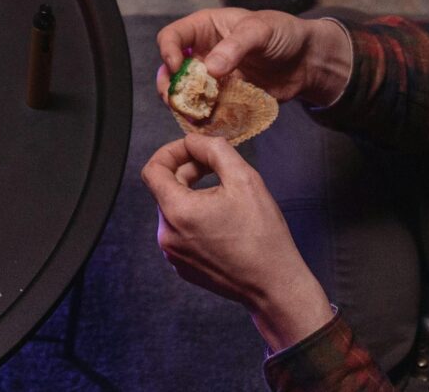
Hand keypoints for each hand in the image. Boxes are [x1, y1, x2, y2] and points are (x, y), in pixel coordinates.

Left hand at [141, 134, 333, 350]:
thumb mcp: (245, 179)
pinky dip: (195, 219)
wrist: (275, 286)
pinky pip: (181, 232)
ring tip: (225, 199)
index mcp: (177, 212)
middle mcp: (167, 235)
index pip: (153, 169)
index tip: (192, 150)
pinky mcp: (183, 267)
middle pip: (164, 189)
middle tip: (216, 169)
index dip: (171, 152)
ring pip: (174, 210)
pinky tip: (223, 223)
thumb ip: (214, 150)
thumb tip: (194, 141)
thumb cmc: (263, 237)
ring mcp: (174, 254)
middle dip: (187, 172)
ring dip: (193, 196)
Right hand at [155, 7, 354, 110]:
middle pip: (171, 69)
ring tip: (192, 115)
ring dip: (184, 105)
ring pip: (186, 93)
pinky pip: (207, 110)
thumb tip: (210, 69)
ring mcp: (213, 78)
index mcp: (205, 28)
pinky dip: (203, 119)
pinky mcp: (225, 98)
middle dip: (169, 85)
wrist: (307, 61)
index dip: (168, 51)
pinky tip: (207, 124)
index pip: (173, 36)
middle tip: (174, 100)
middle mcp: (204, 52)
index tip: (177, 67)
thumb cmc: (283, 34)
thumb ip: (235, 47)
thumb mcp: (260, 31)